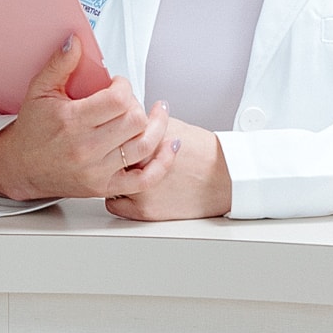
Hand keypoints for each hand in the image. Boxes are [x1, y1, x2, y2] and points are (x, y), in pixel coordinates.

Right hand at [0, 35, 177, 201]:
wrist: (20, 167)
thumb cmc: (32, 130)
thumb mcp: (39, 90)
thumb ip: (60, 64)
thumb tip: (76, 40)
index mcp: (72, 122)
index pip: (118, 100)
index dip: (124, 86)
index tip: (117, 84)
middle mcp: (87, 148)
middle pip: (135, 121)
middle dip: (137, 104)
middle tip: (128, 102)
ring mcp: (97, 171)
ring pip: (145, 146)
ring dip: (158, 127)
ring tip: (158, 114)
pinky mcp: (104, 188)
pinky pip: (144, 180)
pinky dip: (162, 163)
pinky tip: (169, 145)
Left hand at [106, 118, 231, 221]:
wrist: (225, 178)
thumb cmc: (203, 153)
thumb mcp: (171, 126)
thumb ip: (143, 126)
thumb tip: (122, 122)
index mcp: (146, 139)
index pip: (113, 131)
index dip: (113, 130)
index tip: (114, 131)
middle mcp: (140, 165)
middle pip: (107, 154)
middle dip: (110, 151)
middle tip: (115, 149)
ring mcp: (141, 189)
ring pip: (107, 178)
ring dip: (112, 174)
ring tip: (123, 169)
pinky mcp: (145, 211)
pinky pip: (114, 203)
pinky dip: (118, 195)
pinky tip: (128, 188)